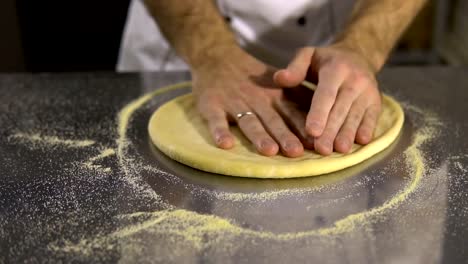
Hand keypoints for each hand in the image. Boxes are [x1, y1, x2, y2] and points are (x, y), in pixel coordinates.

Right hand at [191, 48, 313, 157]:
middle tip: (297, 152)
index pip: (292, 113)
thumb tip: (331, 119)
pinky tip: (225, 144)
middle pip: (272, 120)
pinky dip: (220, 131)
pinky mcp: (212, 105)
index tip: (317, 143)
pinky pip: (215, 119)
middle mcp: (257, 100)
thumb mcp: (281, 84)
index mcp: (276, 96)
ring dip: (259, 136)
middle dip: (285, 135)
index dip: (304, 128)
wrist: (218, 58)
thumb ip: (300, 99)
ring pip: (249, 121)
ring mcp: (234, 103)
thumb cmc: (255, 78)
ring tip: (269, 150)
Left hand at [274, 45, 381, 154]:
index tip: (311, 131)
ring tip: (340, 150)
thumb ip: (295, 68)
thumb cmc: (326, 60)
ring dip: (348, 134)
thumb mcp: (308, 55)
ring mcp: (369, 91)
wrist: (359, 54)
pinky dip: (367, 130)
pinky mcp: (377, 102)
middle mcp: (355, 80)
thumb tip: (278, 79)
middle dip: (332, 130)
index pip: (326, 93)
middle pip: (341, 109)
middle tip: (321, 149)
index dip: (319, 113)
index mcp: (336, 69)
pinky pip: (372, 117)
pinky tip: (361, 143)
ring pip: (356, 116)